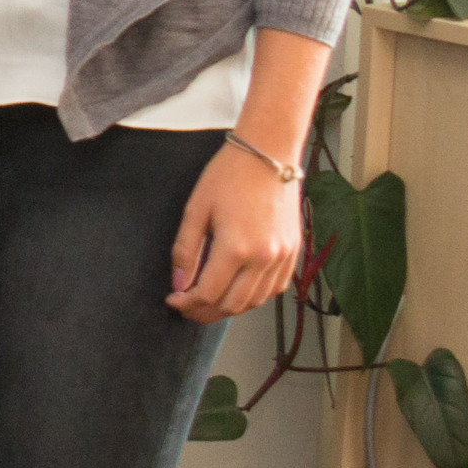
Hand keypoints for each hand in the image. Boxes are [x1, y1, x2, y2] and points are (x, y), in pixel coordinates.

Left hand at [170, 136, 302, 323]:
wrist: (268, 155)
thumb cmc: (228, 176)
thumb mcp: (195, 211)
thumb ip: (185, 251)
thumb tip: (179, 284)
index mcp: (236, 248)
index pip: (208, 293)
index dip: (186, 303)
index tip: (172, 300)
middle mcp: (265, 258)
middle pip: (233, 305)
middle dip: (206, 312)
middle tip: (187, 308)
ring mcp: (284, 256)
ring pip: (256, 301)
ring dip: (231, 308)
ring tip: (209, 302)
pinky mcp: (295, 251)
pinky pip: (276, 288)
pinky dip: (256, 296)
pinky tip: (237, 290)